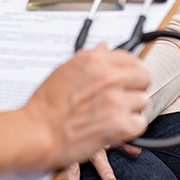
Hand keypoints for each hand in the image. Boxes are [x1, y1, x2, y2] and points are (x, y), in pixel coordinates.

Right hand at [23, 44, 149, 170]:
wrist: (36, 132)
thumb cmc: (46, 106)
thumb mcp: (65, 70)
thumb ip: (90, 58)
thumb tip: (104, 47)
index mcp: (95, 60)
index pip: (130, 58)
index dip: (130, 71)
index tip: (126, 79)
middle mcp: (107, 76)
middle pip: (143, 77)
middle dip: (135, 88)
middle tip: (123, 99)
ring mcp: (115, 100)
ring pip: (142, 101)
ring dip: (130, 110)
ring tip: (112, 116)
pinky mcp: (119, 124)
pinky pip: (139, 124)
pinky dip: (129, 130)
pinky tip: (114, 129)